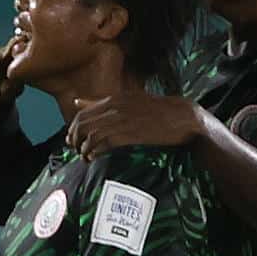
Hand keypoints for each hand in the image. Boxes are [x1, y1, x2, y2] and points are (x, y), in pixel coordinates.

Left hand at [66, 91, 204, 159]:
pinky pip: (103, 143)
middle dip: (74, 139)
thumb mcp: (130, 101)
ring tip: (84, 157)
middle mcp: (115, 107)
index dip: (74, 128)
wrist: (184, 117)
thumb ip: (103, 102)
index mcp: (115, 98)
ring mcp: (122, 120)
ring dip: (83, 148)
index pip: (83, 112)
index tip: (73, 139)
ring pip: (91, 134)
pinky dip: (94, 151)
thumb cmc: (159, 111)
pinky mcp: (130, 134)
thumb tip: (78, 102)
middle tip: (75, 149)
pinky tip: (93, 157)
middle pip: (83, 124)